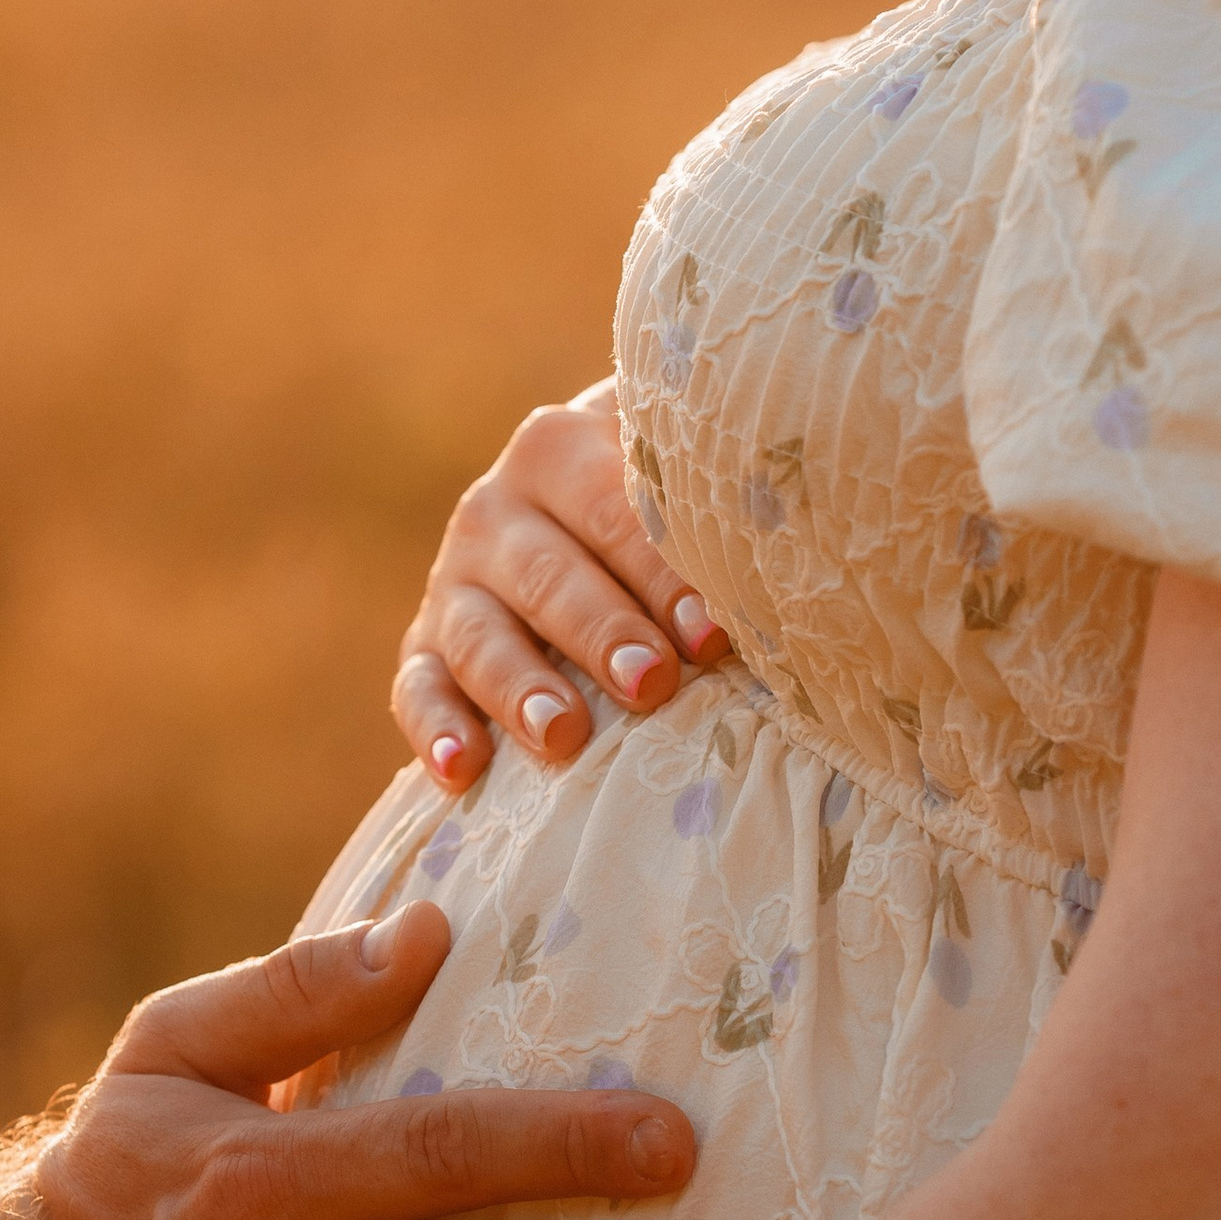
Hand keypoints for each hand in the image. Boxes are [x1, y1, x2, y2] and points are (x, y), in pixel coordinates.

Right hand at [393, 381, 728, 791]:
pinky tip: (464, 769)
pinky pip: (417, 686)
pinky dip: (435, 727)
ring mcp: (453, 580)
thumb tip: (803, 551)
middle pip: (549, 576)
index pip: (613, 512)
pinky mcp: (425, 644)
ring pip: (480, 635)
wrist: (568, 508)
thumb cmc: (659, 508)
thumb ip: (716, 502)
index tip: (713, 634)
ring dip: (521, 686)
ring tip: (564, 734)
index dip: (664, 575)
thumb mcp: (675, 484)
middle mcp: (495, 510)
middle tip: (652, 682)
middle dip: (602, 632)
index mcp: (560, 450)